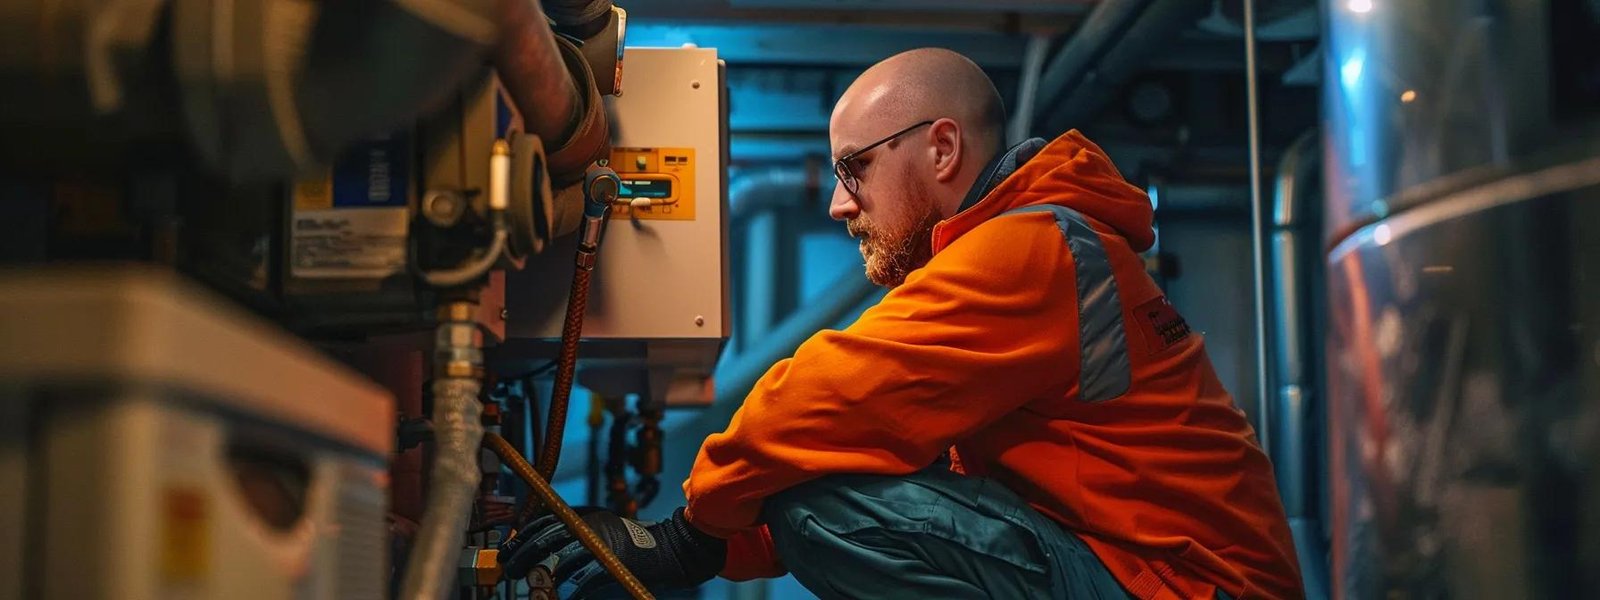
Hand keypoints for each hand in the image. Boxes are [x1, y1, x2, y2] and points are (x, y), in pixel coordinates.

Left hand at [498, 506, 725, 597]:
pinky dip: (570, 590)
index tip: (507, 550)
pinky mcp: (611, 564)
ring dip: (541, 575)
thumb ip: (574, 528)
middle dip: (523, 554)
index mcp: (585, 515)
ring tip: (529, 585)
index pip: (545, 521)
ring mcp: (600, 545)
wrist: (666, 550)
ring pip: (560, 560)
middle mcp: (590, 526)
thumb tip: (539, 538)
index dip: (522, 536)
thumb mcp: (600, 526)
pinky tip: (562, 597)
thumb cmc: (630, 542)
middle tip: (509, 569)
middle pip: (547, 539)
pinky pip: (583, 579)